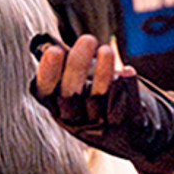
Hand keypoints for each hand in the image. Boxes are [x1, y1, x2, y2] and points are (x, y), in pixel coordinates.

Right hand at [31, 35, 173, 173]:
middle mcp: (74, 120)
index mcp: (57, 107)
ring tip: (106, 50)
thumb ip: (63, 65)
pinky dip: (126, 87)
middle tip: (87, 39)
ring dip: (102, 73)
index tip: (54, 50)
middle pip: (70, 95)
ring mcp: (98, 126)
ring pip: (96, 100)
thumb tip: (44, 43)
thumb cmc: (96, 99)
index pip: (45, 92)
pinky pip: (123, 108)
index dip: (47, 73)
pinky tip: (127, 70)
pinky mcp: (122, 128)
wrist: (129, 134)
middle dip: (77, 65)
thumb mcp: (75, 86)